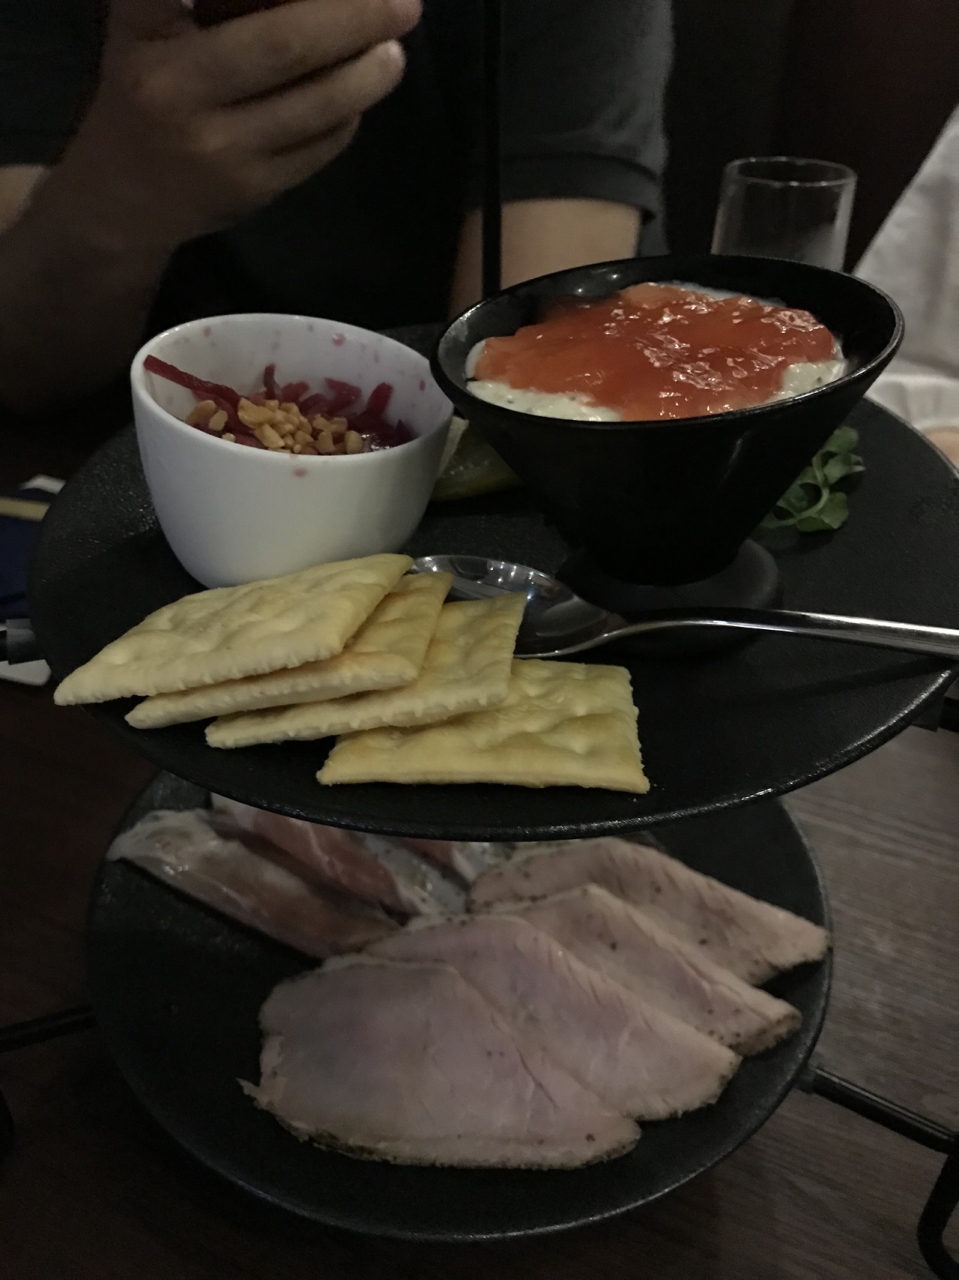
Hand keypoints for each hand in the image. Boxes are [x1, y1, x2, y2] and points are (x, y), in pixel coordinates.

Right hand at [54, 0, 420, 251]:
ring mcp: (220, 149)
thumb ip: (195, 0)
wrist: (122, 200)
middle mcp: (180, 90)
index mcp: (149, 35)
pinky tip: (360, 94)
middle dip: (356, 17)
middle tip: (406, 2)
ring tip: (395, 49)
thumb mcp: (146, 28)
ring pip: (315, 105)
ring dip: (368, 74)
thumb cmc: (145, 89)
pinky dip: (348, 116)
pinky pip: (319, 147)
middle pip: (286, 43)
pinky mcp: (252, 190)